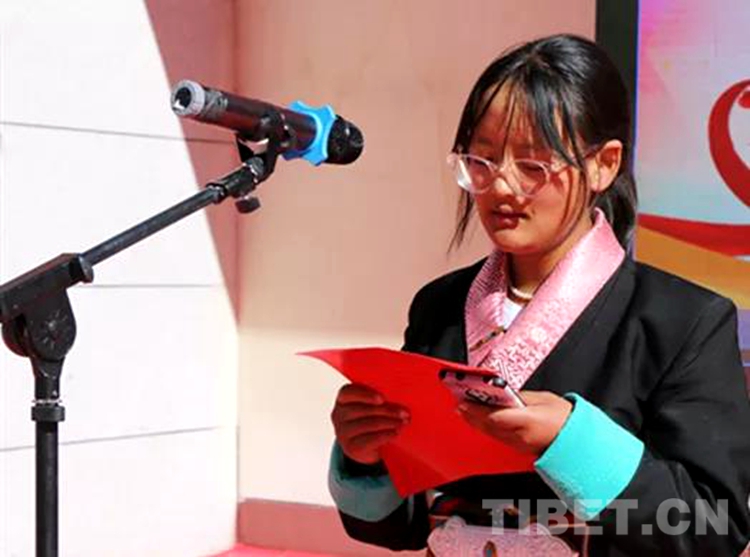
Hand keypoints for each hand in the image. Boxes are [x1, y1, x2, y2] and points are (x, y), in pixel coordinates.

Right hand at [331, 384, 409, 464]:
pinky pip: (370, 440)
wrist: (365, 448)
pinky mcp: (350, 448)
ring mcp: (343, 433)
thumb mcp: (371, 407)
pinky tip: (395, 433)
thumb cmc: (371, 419)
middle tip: (404, 413)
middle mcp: (338, 415)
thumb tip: (399, 398)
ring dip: (389, 422)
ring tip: (403, 422)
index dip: (365, 394)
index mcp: (342, 400)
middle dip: (386, 410)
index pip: (348, 392)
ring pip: (368, 424)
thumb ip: (379, 400)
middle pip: (363, 410)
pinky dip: (386, 435)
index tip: (382, 399)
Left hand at [456, 391, 572, 455]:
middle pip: (488, 425)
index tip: (464, 401)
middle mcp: (520, 436)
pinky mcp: (519, 448)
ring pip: (491, 433)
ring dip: (475, 422)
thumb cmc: (565, 419)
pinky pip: (498, 437)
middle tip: (459, 404)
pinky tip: (479, 422)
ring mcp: (519, 445)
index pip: (495, 416)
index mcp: (527, 420)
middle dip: (471, 415)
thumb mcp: (543, 399)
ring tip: (464, 411)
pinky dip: (486, 428)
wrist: (577, 442)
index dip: (476, 410)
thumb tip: (504, 394)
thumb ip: (521, 397)